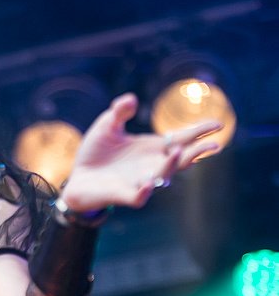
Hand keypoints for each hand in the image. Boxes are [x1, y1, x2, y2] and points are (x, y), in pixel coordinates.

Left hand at [60, 93, 221, 210]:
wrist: (76, 178)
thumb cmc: (95, 153)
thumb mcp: (106, 126)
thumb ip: (119, 112)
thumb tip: (131, 99)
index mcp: (152, 148)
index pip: (182, 139)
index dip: (200, 132)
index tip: (219, 124)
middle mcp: (151, 165)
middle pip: (181, 159)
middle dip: (198, 152)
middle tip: (214, 145)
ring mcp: (139, 181)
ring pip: (163, 175)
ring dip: (172, 165)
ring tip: (181, 152)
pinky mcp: (123, 195)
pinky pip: (138, 196)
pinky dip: (145, 191)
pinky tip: (149, 183)